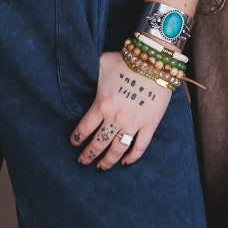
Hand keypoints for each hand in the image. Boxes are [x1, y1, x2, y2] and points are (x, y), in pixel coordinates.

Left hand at [71, 50, 172, 168]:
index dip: (77, 139)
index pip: (84, 129)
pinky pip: (140, 146)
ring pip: (117, 150)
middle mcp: (115, 118)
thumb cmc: (126, 61)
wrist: (154, 62)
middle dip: (88, 155)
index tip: (73, 143)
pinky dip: (133, 157)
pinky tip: (126, 162)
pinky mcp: (149, 125)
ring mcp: (133, 124)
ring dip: (108, 161)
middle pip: (98, 144)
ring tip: (101, 167)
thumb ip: (89, 70)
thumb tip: (78, 69)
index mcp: (101, 105)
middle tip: (83, 161)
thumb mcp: (101, 63)